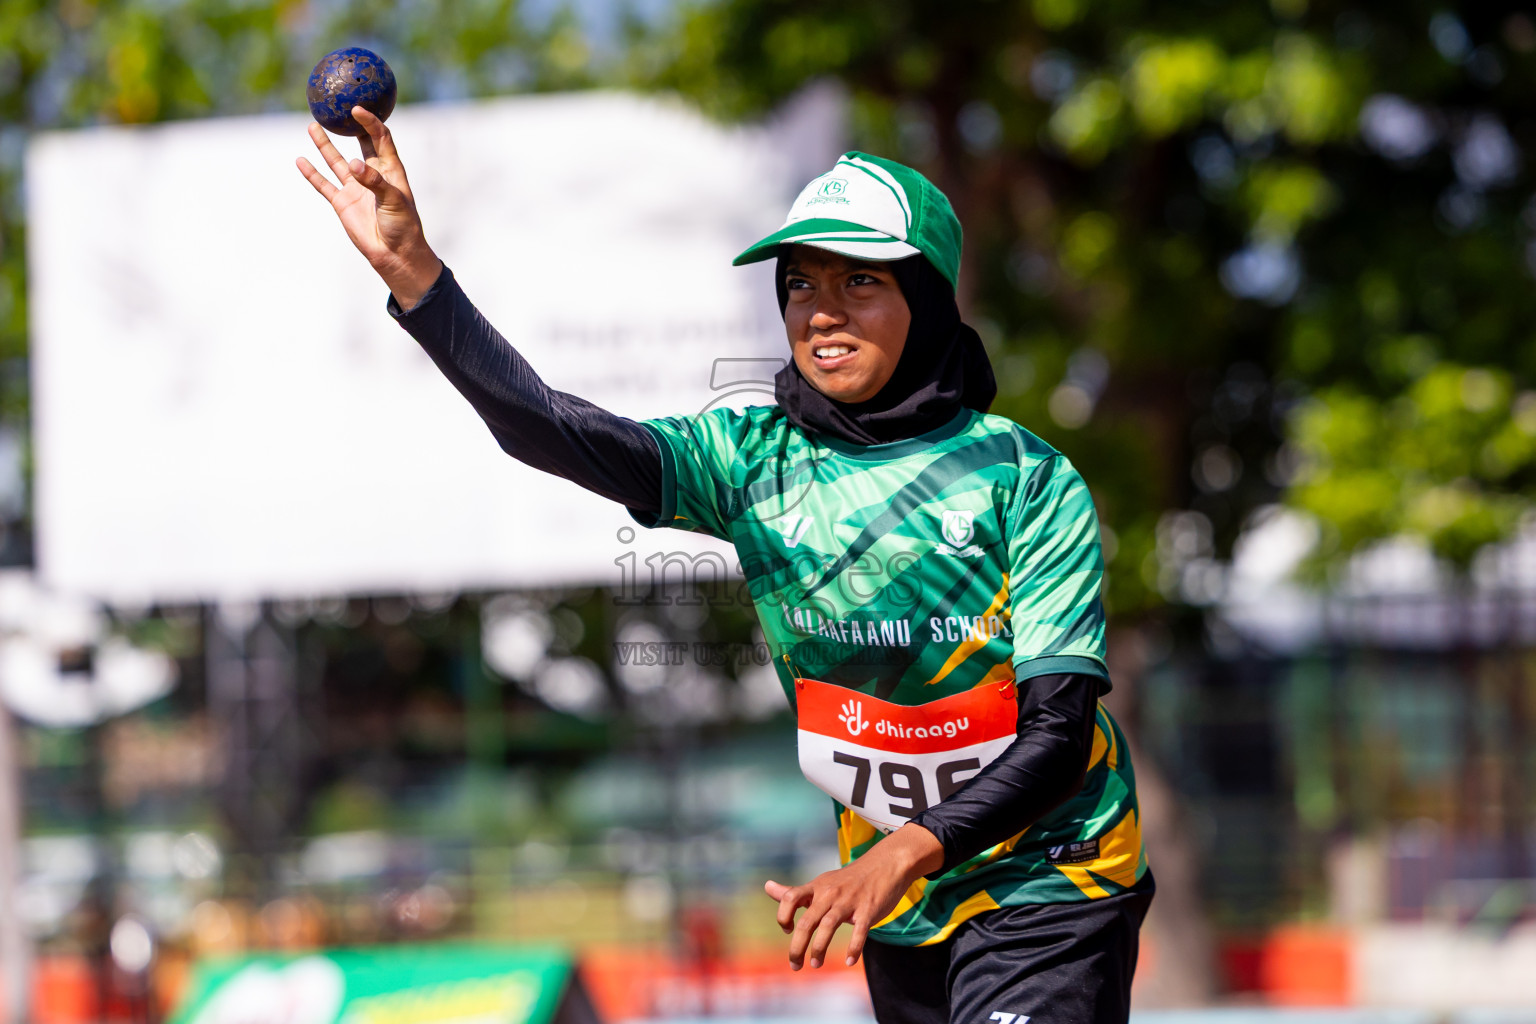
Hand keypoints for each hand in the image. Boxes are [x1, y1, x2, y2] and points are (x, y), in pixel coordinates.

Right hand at [296, 107, 442, 309]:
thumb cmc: (402, 226)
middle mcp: (372, 174)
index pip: (381, 138)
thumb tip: (355, 165)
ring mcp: (355, 187)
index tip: (357, 109)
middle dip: (350, 126)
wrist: (394, 254)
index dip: (370, 122)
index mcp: (390, 170)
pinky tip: (301, 160)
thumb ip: (375, 182)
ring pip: (336, 161)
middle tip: (336, 108)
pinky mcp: (342, 202)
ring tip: (312, 125)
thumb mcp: (394, 201)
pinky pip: (324, 184)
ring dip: (324, 144)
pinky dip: (312, 173)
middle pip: (360, 144)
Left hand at [764, 823, 942, 969]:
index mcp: (817, 887)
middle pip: (807, 920)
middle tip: (795, 965)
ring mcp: (849, 901)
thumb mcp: (820, 883)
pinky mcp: (869, 909)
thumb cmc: (849, 879)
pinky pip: (860, 931)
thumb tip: (767, 887)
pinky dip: (854, 948)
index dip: (783, 915)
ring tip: (815, 964)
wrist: (886, 864)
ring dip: (819, 949)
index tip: (788, 930)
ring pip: (828, 926)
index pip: (790, 897)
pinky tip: (849, 961)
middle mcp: (830, 893)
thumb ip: (794, 891)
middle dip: (797, 946)